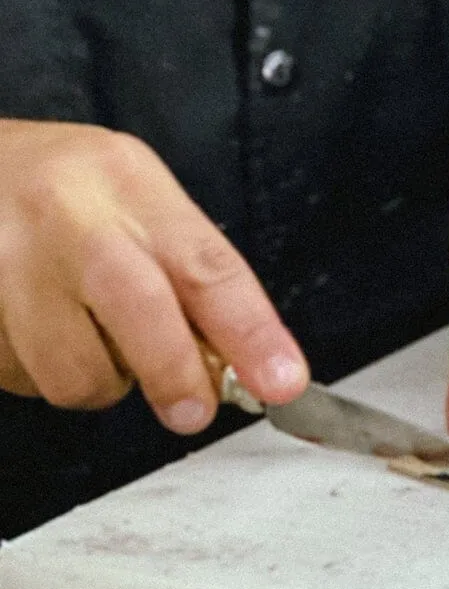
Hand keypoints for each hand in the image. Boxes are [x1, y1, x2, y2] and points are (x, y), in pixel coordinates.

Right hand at [0, 120, 307, 432]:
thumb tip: (232, 351)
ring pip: (74, 371)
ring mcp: (9, 269)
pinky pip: (25, 381)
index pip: (203, 261)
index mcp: (125, 181)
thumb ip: (181, 259)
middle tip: (194, 408)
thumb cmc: (60, 181)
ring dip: (99, 378)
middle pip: (139, 311)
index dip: (250, 330)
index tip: (282, 379)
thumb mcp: (131, 187)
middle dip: (176, 373)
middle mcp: (68, 218)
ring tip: (89, 335)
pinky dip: (44, 373)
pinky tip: (38, 330)